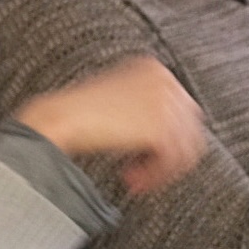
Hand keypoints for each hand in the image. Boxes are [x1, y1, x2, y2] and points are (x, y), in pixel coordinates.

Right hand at [15, 55, 208, 195]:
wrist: (60, 118)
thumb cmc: (76, 114)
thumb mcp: (118, 101)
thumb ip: (144, 109)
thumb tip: (167, 136)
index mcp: (153, 68)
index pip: (180, 107)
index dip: (168, 137)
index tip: (146, 155)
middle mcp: (163, 78)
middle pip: (188, 126)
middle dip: (167, 155)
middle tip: (144, 172)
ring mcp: (165, 99)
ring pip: (184, 145)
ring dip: (160, 170)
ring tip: (137, 180)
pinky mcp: (160, 123)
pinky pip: (173, 158)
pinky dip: (155, 175)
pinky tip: (134, 180)